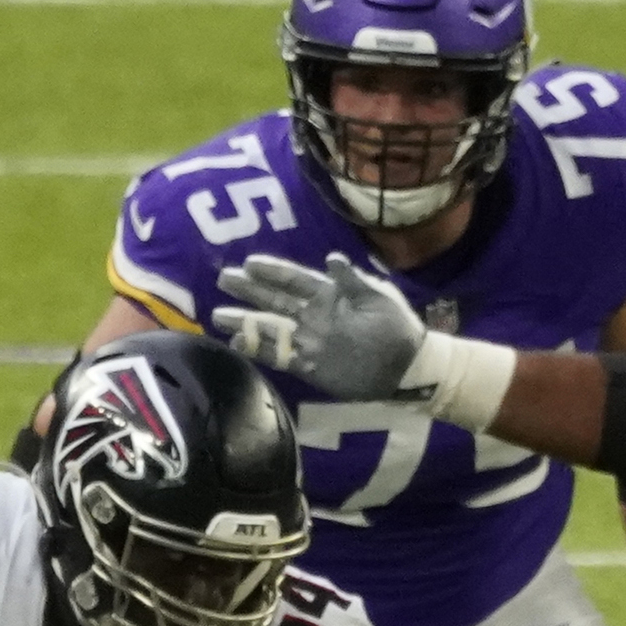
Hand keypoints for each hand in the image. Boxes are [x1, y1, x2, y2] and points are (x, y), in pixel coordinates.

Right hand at [212, 254, 427, 403]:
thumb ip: (353, 281)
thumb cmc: (396, 326)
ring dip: (246, 322)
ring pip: (271, 329)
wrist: (407, 366)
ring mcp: (310, 341)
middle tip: (223, 280)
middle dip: (249, 291)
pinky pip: (279, 357)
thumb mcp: (378, 297)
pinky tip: (238, 343)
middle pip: (275, 301)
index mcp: (329, 295)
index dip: (272, 271)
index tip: (248, 263)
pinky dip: (259, 350)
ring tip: (218, 316)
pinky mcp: (310, 366)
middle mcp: (314, 316)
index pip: (294, 280)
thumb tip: (332, 259)